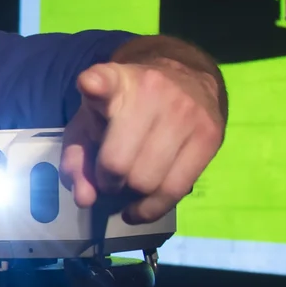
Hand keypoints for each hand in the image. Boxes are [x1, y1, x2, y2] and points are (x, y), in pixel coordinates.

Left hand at [60, 57, 225, 223]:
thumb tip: (85, 198)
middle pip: (118, 162)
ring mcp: (185, 112)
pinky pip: (175, 189)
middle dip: (108, 181)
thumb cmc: (125, 108)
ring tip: (130, 184)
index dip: (96, 84)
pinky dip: (152, 208)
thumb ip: (76, 160)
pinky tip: (141, 208)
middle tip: (111, 177)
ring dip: (131, 194)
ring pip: (147, 181)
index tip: (90, 84)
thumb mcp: (90, 124)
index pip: (105, 80)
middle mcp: (153, 92)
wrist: (187, 78)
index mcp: (117, 82)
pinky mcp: (209, 135)